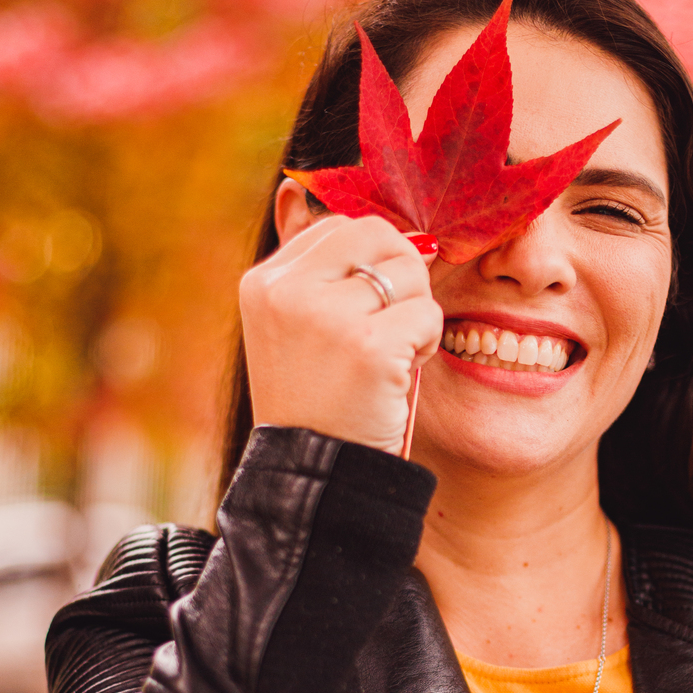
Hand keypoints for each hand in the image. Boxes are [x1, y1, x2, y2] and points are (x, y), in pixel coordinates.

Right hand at [240, 215, 441, 453]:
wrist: (314, 473)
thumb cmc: (316, 398)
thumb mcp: (295, 326)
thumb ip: (324, 270)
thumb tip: (376, 219)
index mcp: (264, 281)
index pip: (341, 226)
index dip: (371, 263)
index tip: (362, 311)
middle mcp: (287, 291)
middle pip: (379, 236)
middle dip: (400, 277)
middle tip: (386, 327)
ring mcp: (326, 317)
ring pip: (410, 273)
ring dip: (415, 314)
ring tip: (388, 355)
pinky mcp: (367, 347)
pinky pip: (428, 314)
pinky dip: (427, 343)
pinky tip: (400, 374)